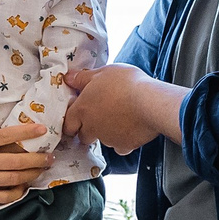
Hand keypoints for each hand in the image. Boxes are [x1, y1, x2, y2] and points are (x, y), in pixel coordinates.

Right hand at [0, 105, 53, 205]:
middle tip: (50, 157)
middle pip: (15, 160)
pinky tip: (22, 189)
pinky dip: (15, 193)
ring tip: (41, 171)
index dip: (26, 133)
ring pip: (12, 178)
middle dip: (37, 159)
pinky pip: (1, 196)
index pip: (5, 136)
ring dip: (30, 175)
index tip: (42, 130)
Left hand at [63, 64, 187, 155]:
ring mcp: (108, 139)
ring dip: (107, 133)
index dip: (71, 122)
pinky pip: (120, 147)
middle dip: (88, 130)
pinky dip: (123, 140)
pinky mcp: (124, 145)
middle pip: (83, 136)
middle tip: (99, 117)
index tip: (77, 118)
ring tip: (119, 118)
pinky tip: (130, 128)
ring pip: (103, 140)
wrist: (150, 103)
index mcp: (82, 109)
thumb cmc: (126, 84)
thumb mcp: (102, 73)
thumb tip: (68, 78)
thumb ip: (82, 78)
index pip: (68, 124)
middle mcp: (92, 127)